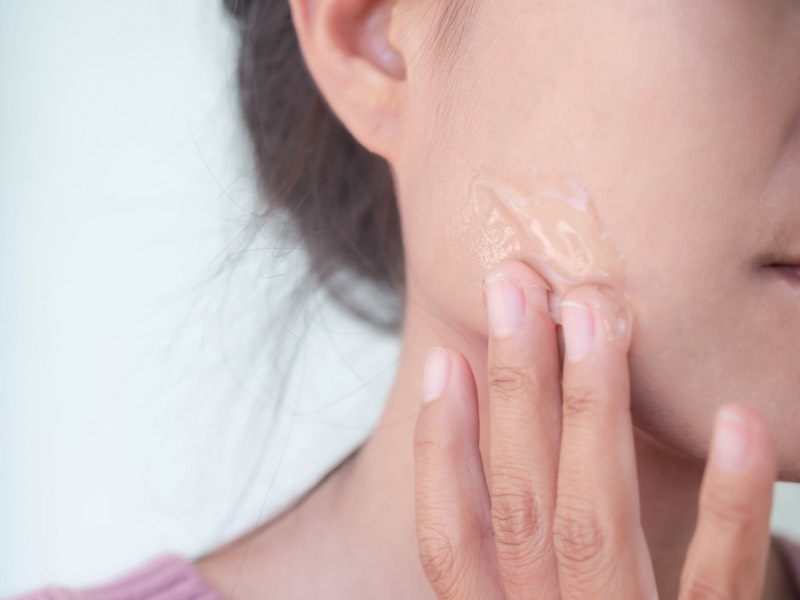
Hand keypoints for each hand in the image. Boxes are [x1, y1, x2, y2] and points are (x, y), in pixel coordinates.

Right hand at [413, 260, 776, 598]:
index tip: (440, 365)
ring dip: (591, 410)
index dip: (439, 452)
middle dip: (515, 388)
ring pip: (593, 521)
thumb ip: (513, 575)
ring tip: (597, 315)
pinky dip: (726, 504)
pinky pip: (718, 584)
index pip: (451, 542)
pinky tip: (735, 420)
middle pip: (520, 505)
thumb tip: (492, 467)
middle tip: (519, 289)